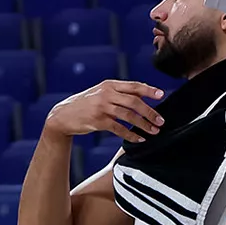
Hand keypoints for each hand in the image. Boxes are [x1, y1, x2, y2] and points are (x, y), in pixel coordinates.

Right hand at [46, 80, 163, 142]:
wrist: (63, 115)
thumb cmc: (85, 104)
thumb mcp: (100, 93)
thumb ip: (118, 93)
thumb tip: (143, 96)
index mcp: (109, 85)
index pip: (133, 86)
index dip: (148, 90)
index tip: (161, 94)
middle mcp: (106, 94)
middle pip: (134, 102)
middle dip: (150, 112)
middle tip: (160, 121)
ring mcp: (101, 108)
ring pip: (129, 116)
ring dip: (144, 125)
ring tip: (154, 131)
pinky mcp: (98, 122)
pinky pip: (119, 129)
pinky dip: (131, 135)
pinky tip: (139, 139)